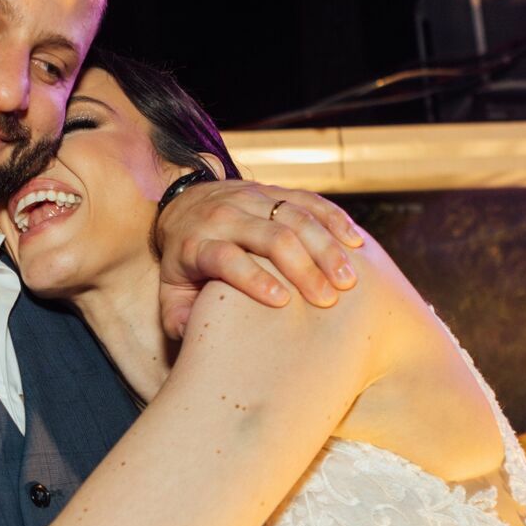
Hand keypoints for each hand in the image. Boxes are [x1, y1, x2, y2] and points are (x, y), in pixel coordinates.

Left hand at [154, 180, 365, 339]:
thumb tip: (195, 335)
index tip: (282, 302)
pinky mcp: (271, 190)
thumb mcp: (170, 291)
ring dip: (325, 247)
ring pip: (294, 216)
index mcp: (198, 244)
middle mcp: (224, 216)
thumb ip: (178, 316)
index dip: (253, 278)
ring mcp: (249, 199)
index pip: (227, 258)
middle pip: (270, 236)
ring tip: (348, 278)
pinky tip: (355, 243)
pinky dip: (333, 218)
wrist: (181, 205)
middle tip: (329, 298)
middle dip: (302, 267)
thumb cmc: (182, 263)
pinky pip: (307, 199)